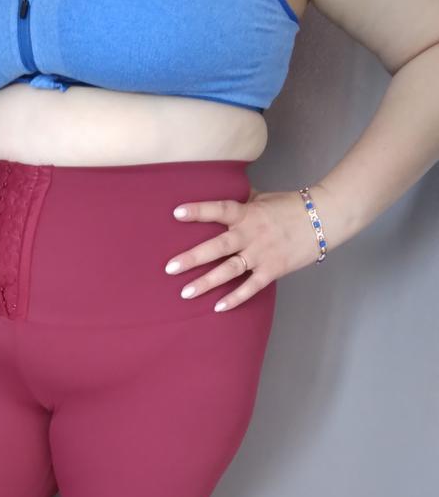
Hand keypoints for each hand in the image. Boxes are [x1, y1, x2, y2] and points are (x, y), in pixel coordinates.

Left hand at [164, 185, 326, 310]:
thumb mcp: (264, 198)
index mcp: (248, 213)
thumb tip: (222, 189)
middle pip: (218, 246)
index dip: (199, 211)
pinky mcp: (273, 269)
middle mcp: (251, 234)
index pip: (220, 209)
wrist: (325, 218)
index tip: (177, 213)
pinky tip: (218, 307)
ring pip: (230, 270)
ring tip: (185, 293)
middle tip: (170, 268)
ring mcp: (262, 253)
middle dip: (193, 258)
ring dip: (207, 282)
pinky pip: (251, 286)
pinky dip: (236, 298)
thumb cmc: (291, 206)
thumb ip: (242, 199)